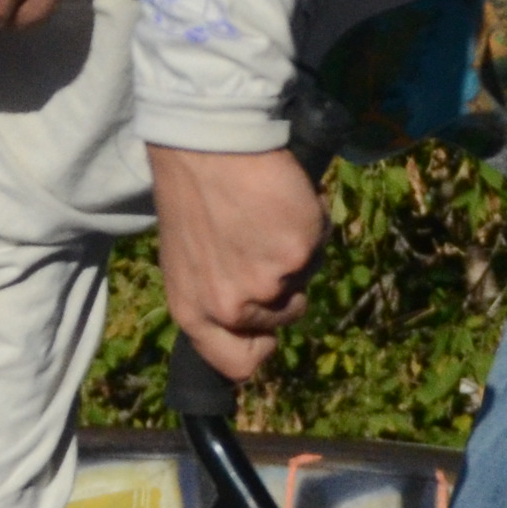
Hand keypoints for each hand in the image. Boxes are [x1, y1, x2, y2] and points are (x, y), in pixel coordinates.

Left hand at [149, 143, 326, 381]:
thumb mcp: (186, 258)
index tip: (267, 325)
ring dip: (299, 252)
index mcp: (194, 312)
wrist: (205, 143)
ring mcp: (268, 283)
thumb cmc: (191, 192)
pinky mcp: (298, 253)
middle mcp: (230, 308)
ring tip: (270, 215)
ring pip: (305, 280)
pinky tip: (284, 197)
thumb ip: (213, 293)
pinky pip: (320, 243)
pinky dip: (311, 221)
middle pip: (283, 320)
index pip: (238, 364)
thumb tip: (247, 312)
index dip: (260, 344)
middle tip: (267, 245)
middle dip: (286, 287)